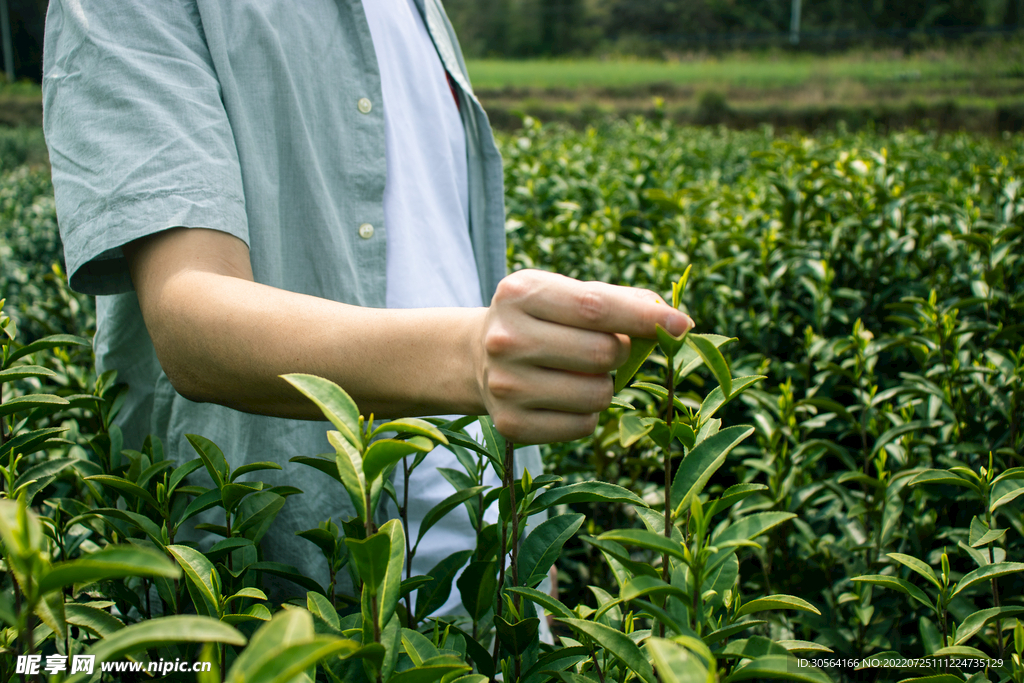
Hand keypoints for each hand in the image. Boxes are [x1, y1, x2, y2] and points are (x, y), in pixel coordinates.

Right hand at [475, 269, 693, 443]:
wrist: (477, 357)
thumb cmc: (541, 319)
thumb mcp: (566, 294)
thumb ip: (619, 300)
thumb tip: (675, 322)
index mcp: (521, 293)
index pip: (596, 306)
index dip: (646, 318)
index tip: (683, 325)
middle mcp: (506, 338)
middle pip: (602, 353)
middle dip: (620, 353)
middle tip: (604, 349)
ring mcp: (505, 384)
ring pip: (597, 395)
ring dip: (605, 386)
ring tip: (579, 374)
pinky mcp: (510, 424)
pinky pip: (582, 427)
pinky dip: (587, 415)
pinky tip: (565, 398)